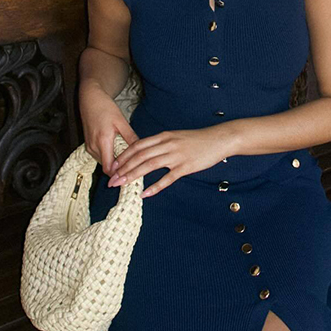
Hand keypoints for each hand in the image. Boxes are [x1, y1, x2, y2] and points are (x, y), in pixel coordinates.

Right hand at [79, 79, 139, 173]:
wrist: (90, 100)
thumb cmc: (105, 108)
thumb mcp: (121, 122)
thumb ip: (130, 137)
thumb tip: (141, 150)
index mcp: (103, 141)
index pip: (109, 168)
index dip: (119, 174)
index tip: (131, 176)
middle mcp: (94, 146)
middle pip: (106, 168)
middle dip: (119, 171)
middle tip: (134, 173)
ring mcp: (90, 146)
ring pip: (103, 163)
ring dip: (114, 166)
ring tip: (128, 166)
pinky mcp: (89, 145)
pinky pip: (99, 157)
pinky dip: (109, 159)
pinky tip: (119, 157)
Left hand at [106, 126, 232, 197]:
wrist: (219, 139)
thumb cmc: (198, 140)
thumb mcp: (176, 137)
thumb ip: (161, 144)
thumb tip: (146, 153)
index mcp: (163, 136)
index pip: (138, 145)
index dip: (124, 156)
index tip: (114, 166)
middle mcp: (167, 144)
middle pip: (140, 156)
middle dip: (123, 168)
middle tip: (112, 180)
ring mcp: (176, 156)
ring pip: (149, 166)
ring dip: (133, 176)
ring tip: (121, 185)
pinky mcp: (186, 166)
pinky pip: (167, 178)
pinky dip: (155, 186)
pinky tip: (144, 194)